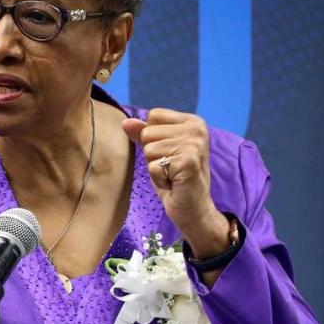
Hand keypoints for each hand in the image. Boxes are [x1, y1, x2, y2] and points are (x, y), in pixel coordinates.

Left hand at [122, 108, 229, 258]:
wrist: (192, 208)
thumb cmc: (174, 178)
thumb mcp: (157, 151)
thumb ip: (142, 133)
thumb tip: (125, 122)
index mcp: (192, 121)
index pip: (153, 115)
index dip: (153, 137)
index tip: (169, 153)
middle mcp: (197, 129)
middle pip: (148, 132)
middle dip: (153, 154)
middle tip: (171, 167)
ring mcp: (194, 145)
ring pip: (149, 149)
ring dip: (156, 167)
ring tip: (172, 175)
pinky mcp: (189, 162)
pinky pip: (153, 166)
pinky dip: (158, 179)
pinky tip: (173, 183)